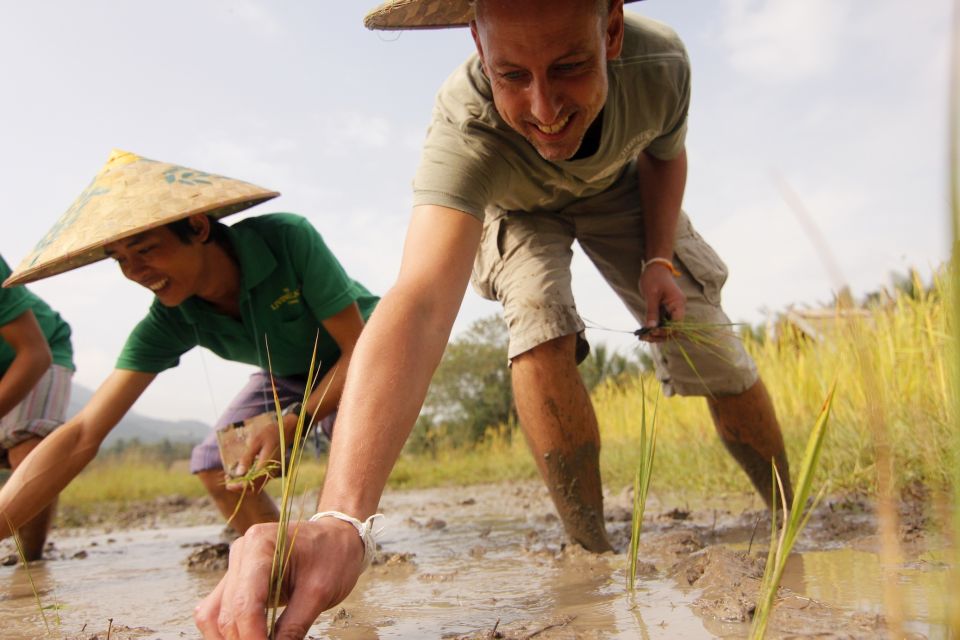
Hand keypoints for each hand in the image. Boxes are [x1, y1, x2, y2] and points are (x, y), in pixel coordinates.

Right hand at [194, 517, 364, 639]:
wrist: (338, 536)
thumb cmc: (333, 556)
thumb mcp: (320, 593)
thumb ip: (293, 627)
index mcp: (260, 545)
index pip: (244, 602)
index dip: (251, 636)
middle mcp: (241, 553)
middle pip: (226, 612)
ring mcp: (236, 566)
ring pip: (213, 613)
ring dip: (228, 638)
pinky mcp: (237, 579)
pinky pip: (218, 610)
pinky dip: (227, 631)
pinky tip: (247, 639)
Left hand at [225, 412, 296, 490]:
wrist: (285, 430)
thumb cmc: (270, 433)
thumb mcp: (255, 442)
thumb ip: (247, 458)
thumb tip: (238, 473)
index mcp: (265, 466)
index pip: (250, 483)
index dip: (237, 486)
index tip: (227, 484)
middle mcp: (269, 472)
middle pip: (253, 489)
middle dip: (239, 487)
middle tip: (227, 479)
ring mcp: (271, 472)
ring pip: (256, 486)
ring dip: (243, 484)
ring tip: (232, 476)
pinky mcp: (271, 471)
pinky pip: (259, 481)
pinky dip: (249, 480)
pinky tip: (242, 472)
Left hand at [638, 264, 685, 342]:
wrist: (655, 267)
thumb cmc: (654, 277)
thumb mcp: (651, 295)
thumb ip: (652, 312)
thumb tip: (651, 328)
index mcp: (678, 303)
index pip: (677, 324)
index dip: (666, 331)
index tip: (652, 333)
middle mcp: (678, 308)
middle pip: (674, 329)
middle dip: (660, 336)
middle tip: (645, 338)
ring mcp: (673, 309)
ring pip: (668, 328)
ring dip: (657, 334)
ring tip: (643, 336)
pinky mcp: (667, 310)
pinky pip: (663, 323)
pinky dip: (655, 328)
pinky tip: (644, 331)